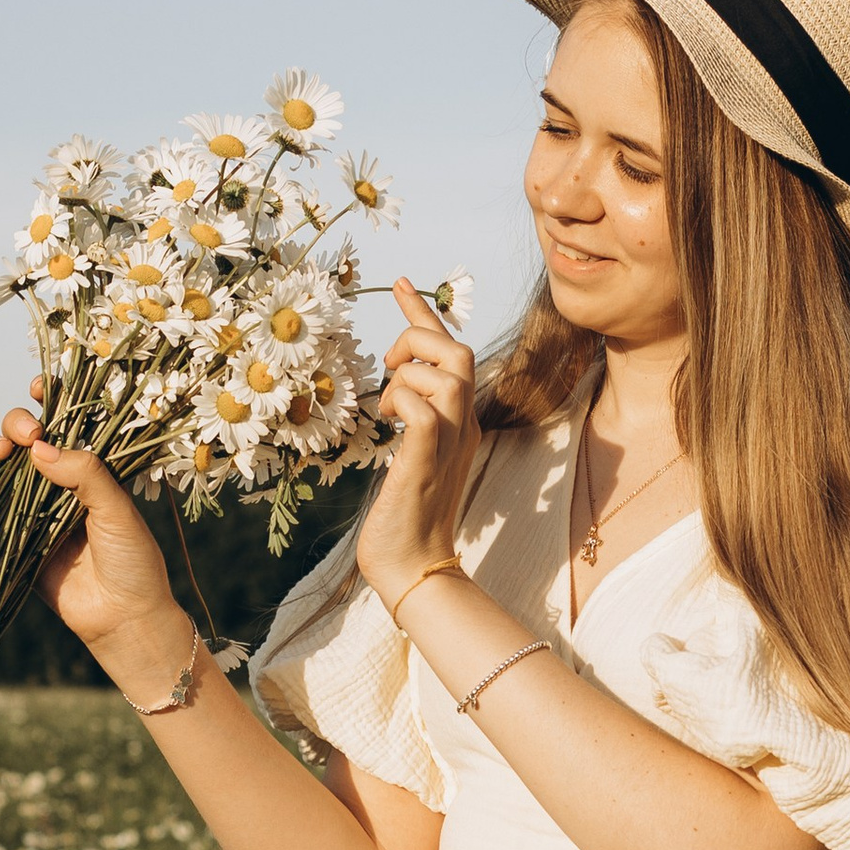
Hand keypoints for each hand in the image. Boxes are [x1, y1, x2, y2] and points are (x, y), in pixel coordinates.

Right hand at [0, 408, 189, 690]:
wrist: (122, 620)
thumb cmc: (133, 563)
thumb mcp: (117, 511)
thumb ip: (84, 474)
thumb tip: (39, 447)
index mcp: (90, 470)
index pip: (65, 424)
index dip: (50, 400)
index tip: (40, 388)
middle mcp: (59, 484)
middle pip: (26, 440)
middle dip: (17, 426)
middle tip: (26, 435)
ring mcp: (33, 509)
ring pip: (3, 467)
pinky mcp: (13, 536)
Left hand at [354, 280, 481, 608]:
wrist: (411, 566)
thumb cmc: (402, 519)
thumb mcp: (409, 459)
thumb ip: (410, 425)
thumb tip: (392, 401)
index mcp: (459, 423)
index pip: (450, 353)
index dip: (422, 313)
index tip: (398, 283)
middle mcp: (463, 426)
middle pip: (459, 350)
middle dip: (417, 338)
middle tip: (387, 367)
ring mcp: (451, 441)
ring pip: (447, 371)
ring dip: (406, 375)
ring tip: (386, 407)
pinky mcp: (429, 458)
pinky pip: (423, 407)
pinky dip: (400, 403)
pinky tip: (387, 426)